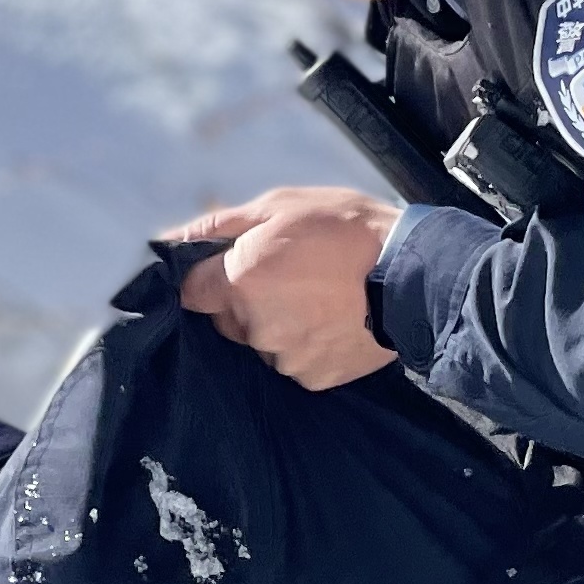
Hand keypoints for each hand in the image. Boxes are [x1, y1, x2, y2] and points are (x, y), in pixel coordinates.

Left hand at [169, 184, 403, 392]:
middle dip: (245, 302)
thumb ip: (220, 226)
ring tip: (318, 299)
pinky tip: (333, 321)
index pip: (190, 294)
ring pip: (264, 344)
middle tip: (288, 277)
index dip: (207, 281)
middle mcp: (255, 326)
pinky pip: (296, 362)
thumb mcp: (280, 206)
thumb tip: (171, 239)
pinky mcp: (314, 378)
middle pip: (227, 322)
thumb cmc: (344, 229)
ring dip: (279, 326)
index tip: (228, 270)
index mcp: (239, 281)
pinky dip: (308, 346)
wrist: (412, 275)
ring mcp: (285, 357)